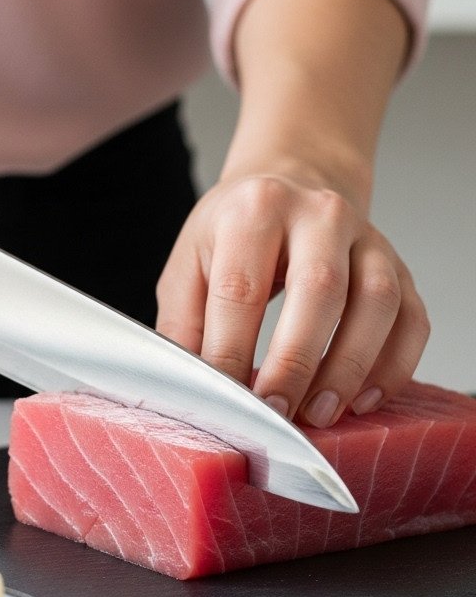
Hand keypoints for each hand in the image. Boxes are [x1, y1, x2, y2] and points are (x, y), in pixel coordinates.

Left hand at [155, 170, 429, 426]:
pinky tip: (363, 400)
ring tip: (319, 413)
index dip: (232, 351)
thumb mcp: (191, 264)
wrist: (292, 183)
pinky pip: (412, 319)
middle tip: (276, 413)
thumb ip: (185, 323)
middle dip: (296, 362)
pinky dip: (394, 366)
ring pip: (377, 303)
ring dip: (350, 368)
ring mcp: (368, 238)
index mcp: (257, 208)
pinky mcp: (400, 267)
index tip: (226, 400)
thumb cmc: (236, 232)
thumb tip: (190, 389)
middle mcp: (319, 214)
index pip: (242, 287)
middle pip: (319, 289)